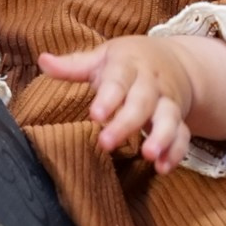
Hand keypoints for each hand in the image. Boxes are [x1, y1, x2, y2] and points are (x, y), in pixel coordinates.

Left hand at [39, 35, 201, 171]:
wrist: (177, 61)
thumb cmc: (129, 62)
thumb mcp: (103, 58)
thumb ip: (74, 65)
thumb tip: (43, 61)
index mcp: (129, 65)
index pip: (118, 81)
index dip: (108, 98)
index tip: (95, 115)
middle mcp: (151, 84)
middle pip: (142, 102)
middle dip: (126, 123)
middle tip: (106, 143)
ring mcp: (168, 102)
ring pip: (169, 118)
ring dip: (161, 137)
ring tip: (149, 155)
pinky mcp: (179, 120)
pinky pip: (183, 135)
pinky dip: (176, 152)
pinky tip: (164, 167)